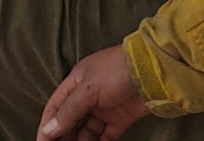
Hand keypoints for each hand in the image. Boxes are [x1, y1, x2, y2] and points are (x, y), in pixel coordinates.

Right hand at [37, 44, 151, 140]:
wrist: (156, 69)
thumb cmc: (120, 69)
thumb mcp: (89, 88)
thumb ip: (69, 110)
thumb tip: (50, 129)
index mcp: (77, 82)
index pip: (55, 107)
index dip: (47, 126)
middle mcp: (89, 95)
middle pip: (69, 121)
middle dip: (62, 137)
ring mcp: (105, 107)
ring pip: (85, 131)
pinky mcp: (120, 118)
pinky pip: (104, 137)